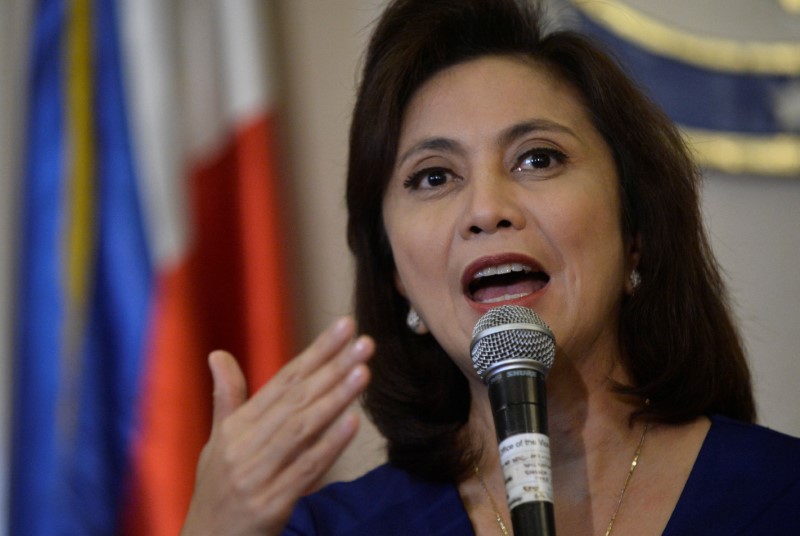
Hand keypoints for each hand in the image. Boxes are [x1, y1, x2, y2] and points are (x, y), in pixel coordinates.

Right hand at [181, 317, 373, 535]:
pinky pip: (305, 470)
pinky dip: (330, 445)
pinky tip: (353, 423)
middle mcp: (243, 446)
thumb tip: (218, 354)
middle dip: (332, 367)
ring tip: (363, 372)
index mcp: (236, 427)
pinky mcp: (269, 505)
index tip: (344, 327)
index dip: (316, 352)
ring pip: (301, 429)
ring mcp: (256, 476)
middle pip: (295, 399)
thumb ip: (227, 398)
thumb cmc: (217, 490)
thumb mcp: (217, 443)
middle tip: (365, 342)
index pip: (283, 381)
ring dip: (335, 399)